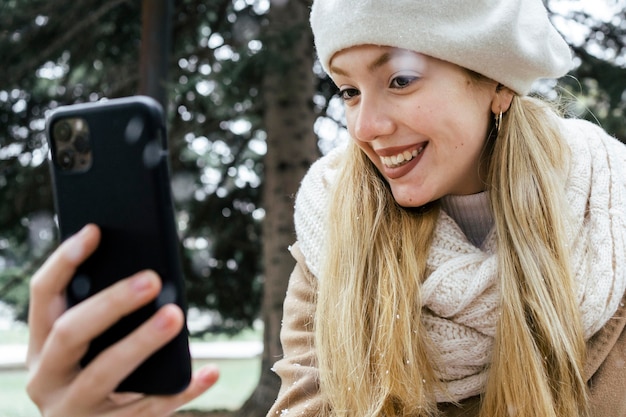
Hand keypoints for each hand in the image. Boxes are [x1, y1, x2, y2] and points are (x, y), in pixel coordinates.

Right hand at [26, 224, 218, 416]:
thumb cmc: (92, 372)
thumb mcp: (85, 345)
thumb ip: (103, 312)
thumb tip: (151, 274)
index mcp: (41, 344)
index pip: (43, 294)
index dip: (65, 260)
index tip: (95, 230)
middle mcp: (46, 377)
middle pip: (70, 333)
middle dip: (111, 302)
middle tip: (152, 279)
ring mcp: (73, 409)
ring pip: (104, 373)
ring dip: (142, 342)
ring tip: (176, 316)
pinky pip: (148, 409)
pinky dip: (181, 389)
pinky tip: (209, 371)